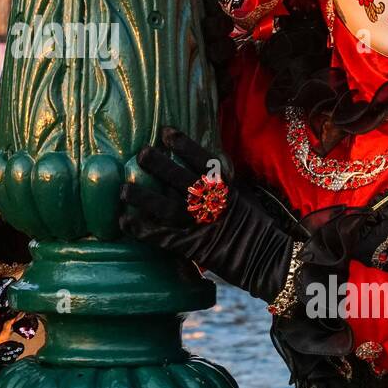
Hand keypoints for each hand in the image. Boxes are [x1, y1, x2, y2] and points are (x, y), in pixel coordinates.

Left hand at [119, 126, 297, 302]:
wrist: (264, 257)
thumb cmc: (255, 222)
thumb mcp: (243, 192)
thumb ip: (222, 179)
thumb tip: (200, 163)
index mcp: (224, 186)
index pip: (201, 159)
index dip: (183, 143)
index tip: (165, 131)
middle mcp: (208, 203)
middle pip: (179, 178)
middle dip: (158, 164)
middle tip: (141, 153)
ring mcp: (196, 225)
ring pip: (164, 206)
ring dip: (142, 197)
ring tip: (123, 189)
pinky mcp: (188, 246)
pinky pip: (159, 236)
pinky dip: (140, 229)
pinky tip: (124, 221)